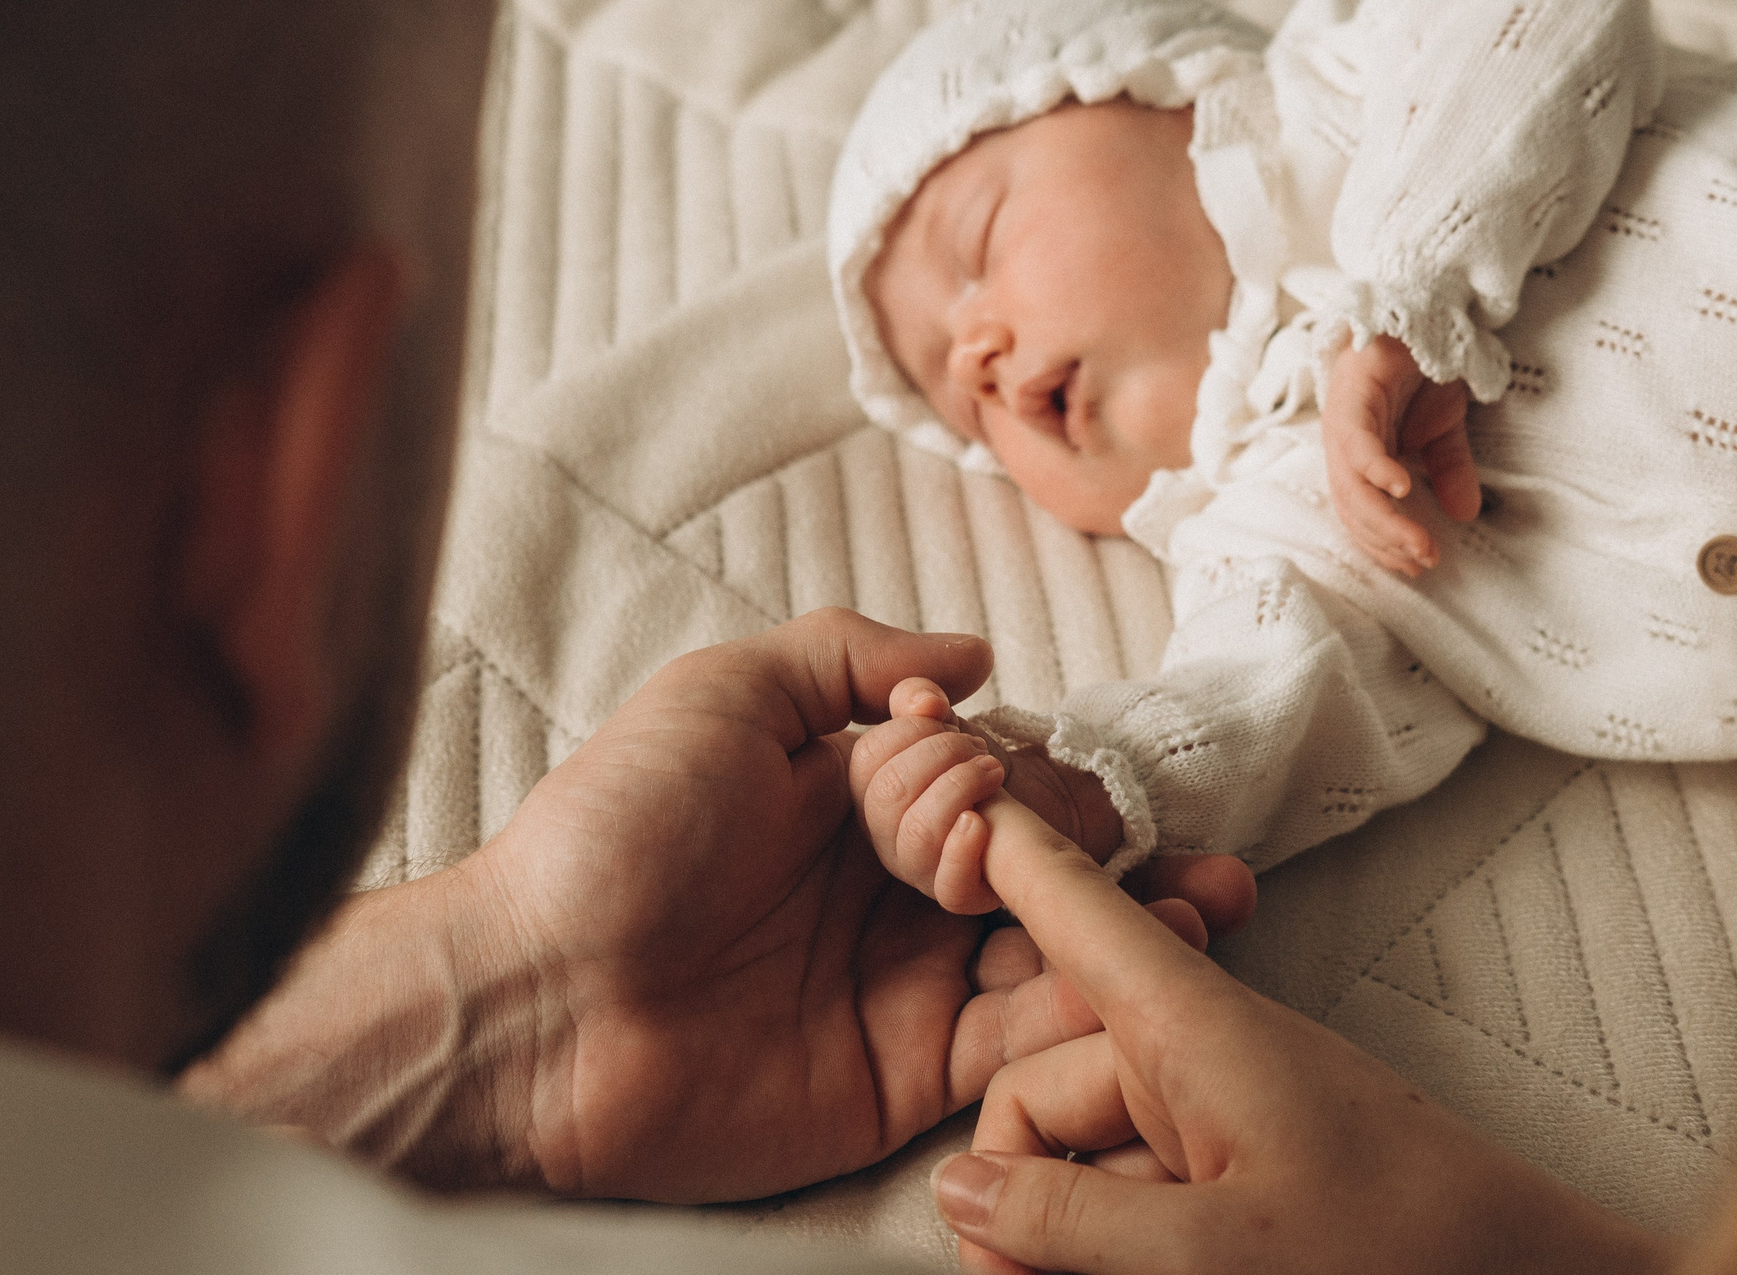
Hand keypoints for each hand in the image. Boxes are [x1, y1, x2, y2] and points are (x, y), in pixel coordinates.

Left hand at [183, 608, 1249, 1203]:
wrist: (536, 1000)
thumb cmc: (612, 833)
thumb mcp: (723, 695)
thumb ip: (849, 656)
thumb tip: (974, 657)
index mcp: (856, 799)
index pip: (994, 773)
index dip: (1008, 773)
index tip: (965, 781)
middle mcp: (895, 892)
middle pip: (1046, 861)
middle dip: (1099, 847)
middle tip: (1109, 848)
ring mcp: (908, 987)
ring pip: (1057, 952)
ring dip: (1136, 929)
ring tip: (1201, 911)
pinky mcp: (909, 1079)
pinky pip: (1024, 1045)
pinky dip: (1089, 1015)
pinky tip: (1139, 983)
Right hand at [850, 677, 1124, 913]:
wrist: (1032, 799)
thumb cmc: (975, 763)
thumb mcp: (946, 721)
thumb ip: (920, 699)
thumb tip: (922, 701)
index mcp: (872, 790)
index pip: (867, 758)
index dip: (911, 729)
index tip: (948, 722)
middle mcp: (885, 835)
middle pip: (887, 795)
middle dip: (940, 754)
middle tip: (977, 748)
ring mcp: (919, 869)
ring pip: (916, 836)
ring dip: (959, 788)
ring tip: (991, 771)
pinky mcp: (960, 893)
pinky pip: (949, 888)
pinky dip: (964, 849)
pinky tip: (981, 821)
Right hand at [933, 797, 1674, 1274]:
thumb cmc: (1410, 1251)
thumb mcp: (1219, 1251)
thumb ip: (1071, 1221)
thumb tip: (959, 1191)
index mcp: (1188, 1026)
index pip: (1068, 907)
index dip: (997, 852)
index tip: (933, 784)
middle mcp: (1192, 1058)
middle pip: (1041, 1090)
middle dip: (1012, 1189)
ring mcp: (1218, 1122)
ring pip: (1082, 1165)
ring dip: (1063, 1240)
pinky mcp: (1240, 1179)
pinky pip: (1138, 1202)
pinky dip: (1117, 1252)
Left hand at [1323, 335, 1482, 577]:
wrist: (1421, 311)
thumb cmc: (1422, 368)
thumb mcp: (1445, 428)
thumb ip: (1450, 470)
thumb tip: (1465, 515)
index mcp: (1360, 455)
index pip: (1362, 513)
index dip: (1387, 543)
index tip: (1418, 566)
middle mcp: (1344, 443)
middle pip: (1353, 507)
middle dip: (1387, 541)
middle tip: (1423, 562)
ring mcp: (1344, 420)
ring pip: (1352, 485)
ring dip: (1384, 519)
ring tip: (1418, 542)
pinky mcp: (1352, 396)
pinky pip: (1357, 442)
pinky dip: (1375, 469)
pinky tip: (1398, 489)